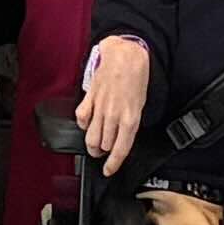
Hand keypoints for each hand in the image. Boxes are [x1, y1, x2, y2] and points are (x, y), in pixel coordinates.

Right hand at [73, 37, 152, 178]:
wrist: (125, 54)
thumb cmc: (137, 75)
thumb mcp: (141, 103)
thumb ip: (131, 121)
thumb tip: (124, 135)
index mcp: (130, 118)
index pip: (120, 149)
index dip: (113, 163)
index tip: (109, 170)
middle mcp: (114, 115)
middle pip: (104, 145)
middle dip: (103, 152)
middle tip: (103, 152)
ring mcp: (100, 107)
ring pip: (91, 136)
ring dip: (93, 143)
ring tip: (95, 144)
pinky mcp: (90, 97)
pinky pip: (82, 118)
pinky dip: (83, 124)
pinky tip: (87, 124)